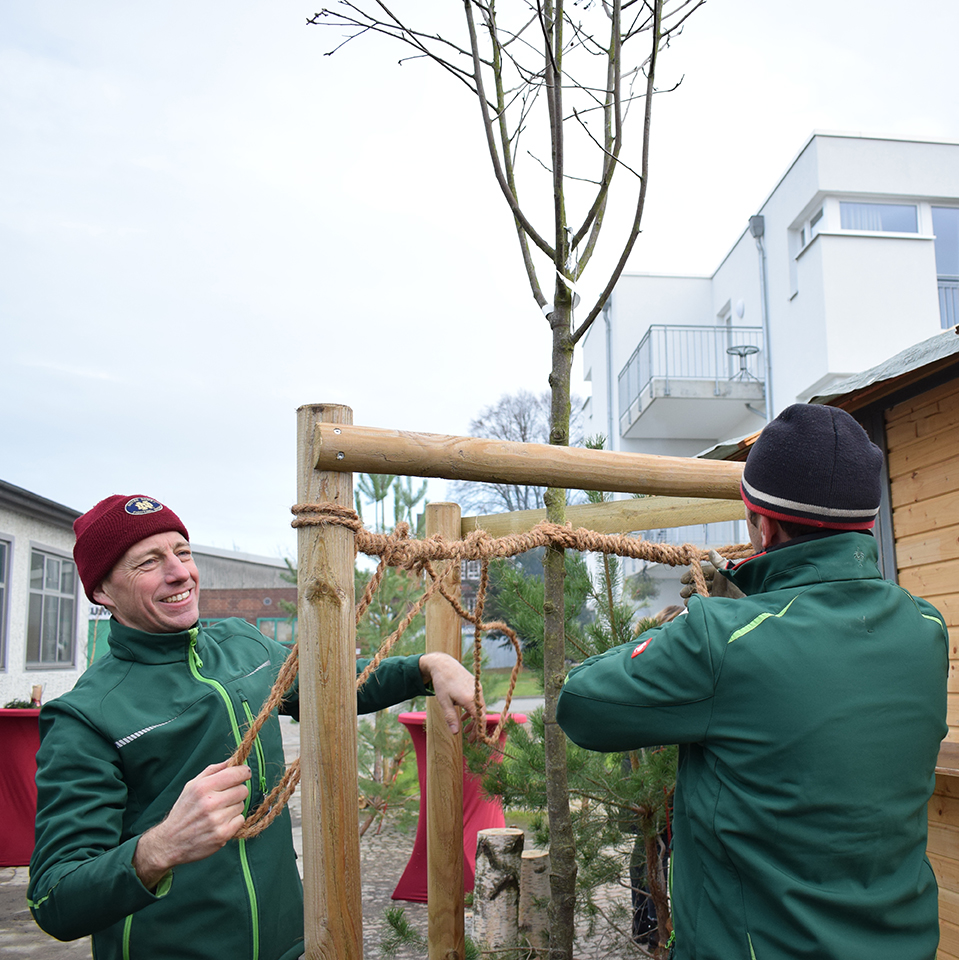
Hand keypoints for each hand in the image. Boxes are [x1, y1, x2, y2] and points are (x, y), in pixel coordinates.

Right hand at [133, 761, 250, 889]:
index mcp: (203, 787)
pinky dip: (233, 822)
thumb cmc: (183, 811)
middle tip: (225, 797)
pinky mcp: (222, 834)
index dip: (243, 772)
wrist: (171, 842)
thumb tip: (233, 760)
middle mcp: (210, 802)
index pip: (236, 773)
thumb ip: (213, 770)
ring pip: (241, 805)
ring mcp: (217, 820)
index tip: (244, 774)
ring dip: (234, 808)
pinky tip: (220, 823)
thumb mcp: (192, 785)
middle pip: (243, 790)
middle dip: (237, 791)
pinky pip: (240, 820)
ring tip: (218, 812)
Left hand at [418, 652, 483, 734]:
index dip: (480, 731)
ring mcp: (477, 688)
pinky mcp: (475, 685)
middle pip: (481, 715)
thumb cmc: (442, 683)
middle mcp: (476, 693)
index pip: (480, 719)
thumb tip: (456, 733)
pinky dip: (472, 710)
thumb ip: (451, 717)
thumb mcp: (444, 702)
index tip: (477, 741)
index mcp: (470, 699)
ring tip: (465, 730)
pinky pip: (477, 701)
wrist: (443, 664)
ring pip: (479, 708)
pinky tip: (464, 716)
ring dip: (473, 720)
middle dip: (476, 728)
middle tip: (470, 740)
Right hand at [679, 550, 744, 604]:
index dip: (692, 575)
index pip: (703, 571)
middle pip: (700, 583)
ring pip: (701, 593)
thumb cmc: (745, 585)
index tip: (682, 580)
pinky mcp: (719, 603)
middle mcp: (718, 583)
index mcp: (720, 573)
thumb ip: (720, 564)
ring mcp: (718, 594)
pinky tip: (692, 606)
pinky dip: (698, 604)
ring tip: (686, 600)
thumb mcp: (732, 573)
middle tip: (683, 593)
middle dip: (690, 587)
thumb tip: (710, 552)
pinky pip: (705, 603)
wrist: (754, 603)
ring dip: (692, 596)